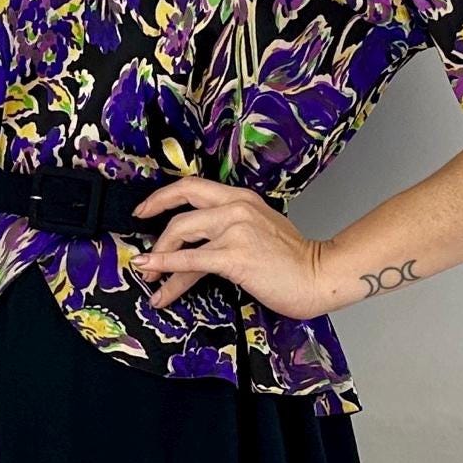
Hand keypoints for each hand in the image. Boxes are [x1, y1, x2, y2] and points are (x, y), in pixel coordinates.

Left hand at [130, 176, 335, 319]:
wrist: (319, 276)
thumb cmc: (294, 260)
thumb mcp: (261, 230)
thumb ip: (233, 227)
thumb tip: (201, 243)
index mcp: (242, 198)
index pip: (193, 187)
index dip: (163, 196)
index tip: (145, 209)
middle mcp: (236, 208)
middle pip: (181, 208)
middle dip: (154, 227)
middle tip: (143, 249)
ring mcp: (235, 230)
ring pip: (181, 234)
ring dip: (158, 256)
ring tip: (148, 274)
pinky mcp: (234, 256)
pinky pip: (190, 259)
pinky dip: (166, 265)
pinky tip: (154, 272)